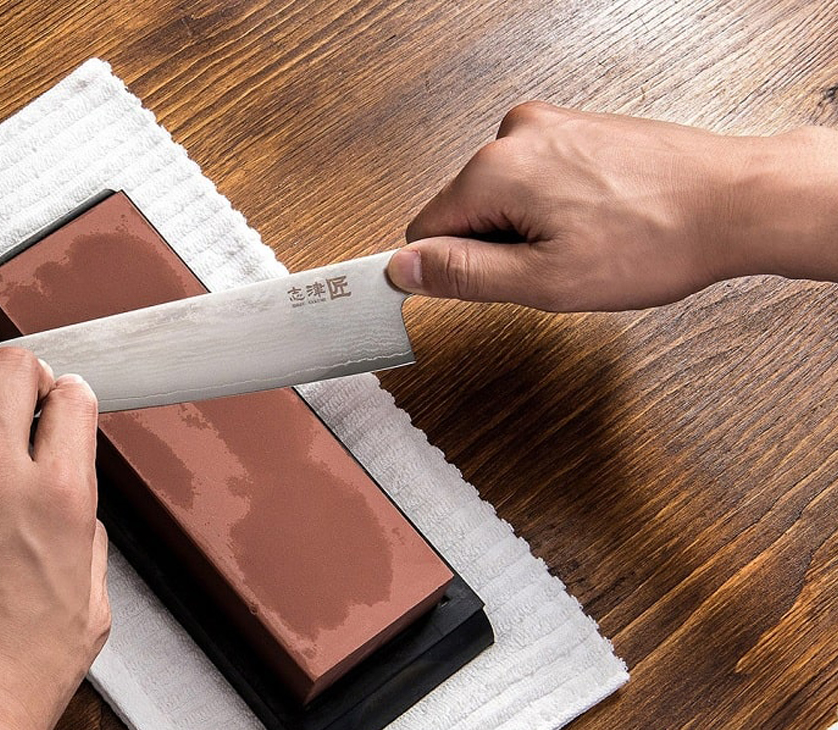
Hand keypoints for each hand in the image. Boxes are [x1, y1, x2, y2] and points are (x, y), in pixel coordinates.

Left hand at [0, 347, 109, 729]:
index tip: (65, 405)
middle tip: (23, 396)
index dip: (71, 396)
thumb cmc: (9, 678)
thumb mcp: (90, 607)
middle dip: (24, 375)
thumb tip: (76, 507)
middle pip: (10, 366)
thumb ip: (88, 538)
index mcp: (60, 497)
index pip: (71, 395)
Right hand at [387, 102, 837, 310]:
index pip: (425, 231)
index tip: (491, 286)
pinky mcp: (579, 126)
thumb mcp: (546, 282)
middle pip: (466, 211)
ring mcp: (551, 125)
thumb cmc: (657, 239)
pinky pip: (539, 177)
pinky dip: (560, 205)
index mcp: (495, 170)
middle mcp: (515, 134)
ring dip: (533, 227)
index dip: (453, 270)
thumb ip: (463, 275)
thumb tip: (403, 269)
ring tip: (590, 242)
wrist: (737, 202)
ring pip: (504, 196)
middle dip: (500, 247)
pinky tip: (603, 221)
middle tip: (557, 267)